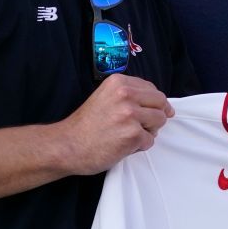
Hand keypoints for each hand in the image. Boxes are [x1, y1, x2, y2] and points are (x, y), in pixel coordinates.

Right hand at [57, 74, 172, 174]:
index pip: (151, 89)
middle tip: (140, 126)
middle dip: (155, 115)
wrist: (67, 145)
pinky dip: (140, 146)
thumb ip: (129, 95)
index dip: (154, 102)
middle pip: (160, 103)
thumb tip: (160, 103)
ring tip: (128, 135)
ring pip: (159, 120)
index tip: (150, 111)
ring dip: (149, 131)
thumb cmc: (85, 125)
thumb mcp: (105, 97)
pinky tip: (122, 145)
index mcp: (119, 82)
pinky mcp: (133, 134)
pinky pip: (150, 140)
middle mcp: (126, 94)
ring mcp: (130, 114)